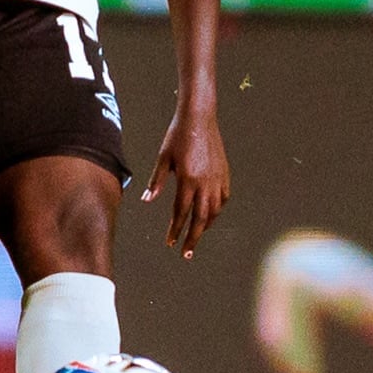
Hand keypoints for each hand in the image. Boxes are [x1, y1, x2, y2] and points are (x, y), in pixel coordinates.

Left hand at [142, 104, 228, 259]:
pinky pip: (223, 198)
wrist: (199, 118)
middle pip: (200, 219)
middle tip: (187, 254)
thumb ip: (157, 181)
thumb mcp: (163, 158)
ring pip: (214, 211)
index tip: (170, 243)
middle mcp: (205, 183)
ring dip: (205, 226)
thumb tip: (147, 200)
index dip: (175, 230)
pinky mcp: (225, 174)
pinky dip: (217, 210)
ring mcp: (218, 179)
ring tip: (196, 235)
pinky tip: (211, 215)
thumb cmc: (177, 136)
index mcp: (188, 180)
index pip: (181, 212)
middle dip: (193, 238)